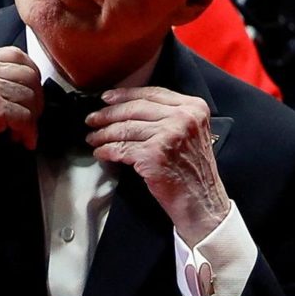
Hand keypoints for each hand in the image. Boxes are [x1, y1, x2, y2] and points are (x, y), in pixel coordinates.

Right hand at [0, 46, 42, 175]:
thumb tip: (26, 85)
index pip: (16, 54)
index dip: (32, 73)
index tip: (34, 91)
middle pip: (28, 74)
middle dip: (37, 99)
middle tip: (32, 116)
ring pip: (29, 96)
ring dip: (32, 119)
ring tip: (22, 131)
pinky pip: (24, 116)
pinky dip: (28, 132)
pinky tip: (21, 139)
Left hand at [85, 86, 228, 245]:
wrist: (202, 202)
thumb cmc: (194, 171)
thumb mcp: (191, 132)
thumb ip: (169, 115)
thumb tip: (128, 106)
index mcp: (194, 108)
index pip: (152, 93)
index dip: (125, 94)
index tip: (107, 98)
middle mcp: (183, 118)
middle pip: (135, 108)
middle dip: (108, 114)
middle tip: (92, 119)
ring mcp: (169, 135)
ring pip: (125, 128)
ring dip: (103, 133)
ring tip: (93, 137)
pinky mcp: (154, 154)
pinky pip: (122, 148)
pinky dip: (107, 150)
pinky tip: (101, 152)